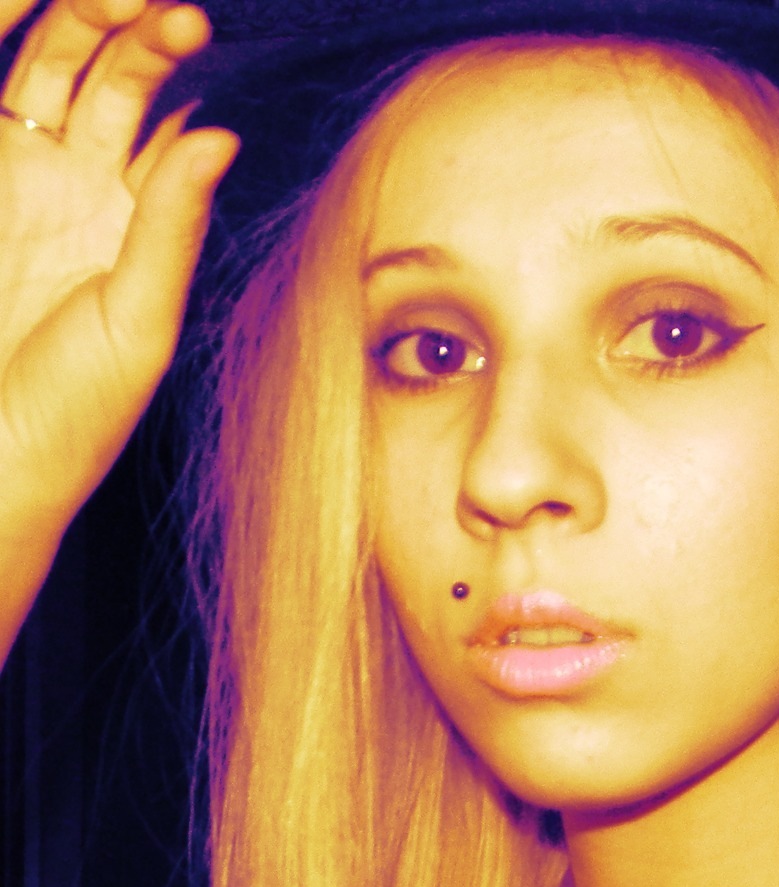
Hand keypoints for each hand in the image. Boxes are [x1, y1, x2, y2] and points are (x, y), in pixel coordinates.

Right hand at [0, 0, 236, 542]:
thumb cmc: (74, 416)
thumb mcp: (138, 322)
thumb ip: (172, 226)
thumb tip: (222, 134)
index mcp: (141, 225)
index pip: (173, 118)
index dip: (182, 64)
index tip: (197, 19)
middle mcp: (86, 191)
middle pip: (112, 75)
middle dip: (134, 25)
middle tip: (163, 2)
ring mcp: (24, 179)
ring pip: (50, 66)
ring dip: (76, 19)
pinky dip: (12, 42)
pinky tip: (31, 9)